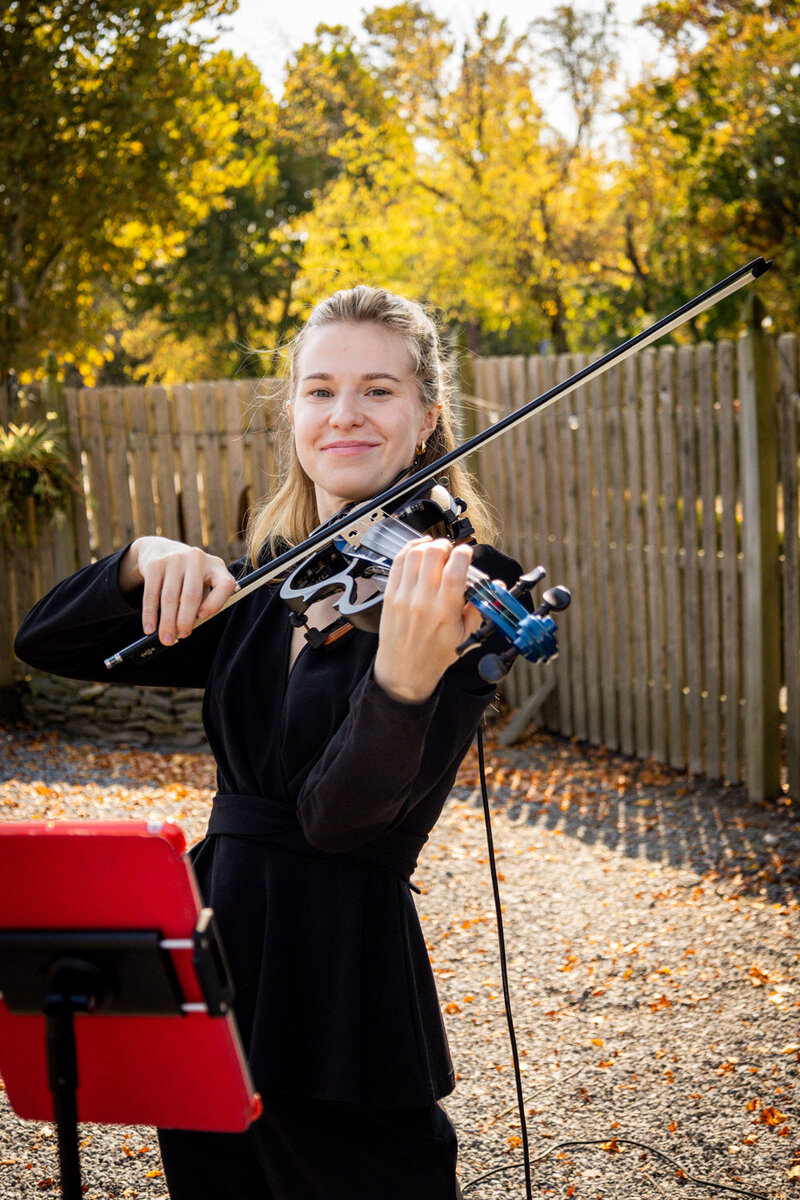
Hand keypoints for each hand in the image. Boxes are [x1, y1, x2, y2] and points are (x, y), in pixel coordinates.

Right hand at [119, 537, 237, 644]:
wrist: (162, 550)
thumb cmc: (189, 577)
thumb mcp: (203, 584)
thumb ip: (202, 603)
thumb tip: (186, 629)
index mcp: (216, 566)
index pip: (224, 585)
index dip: (216, 602)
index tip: (204, 617)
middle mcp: (197, 559)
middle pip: (191, 595)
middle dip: (185, 620)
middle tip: (181, 636)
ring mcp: (175, 559)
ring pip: (170, 597)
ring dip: (167, 622)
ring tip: (166, 638)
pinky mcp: (155, 564)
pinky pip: (151, 594)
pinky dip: (150, 614)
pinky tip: (150, 628)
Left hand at [372, 538, 482, 703]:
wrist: (404, 670)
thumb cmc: (435, 654)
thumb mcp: (465, 635)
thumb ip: (479, 607)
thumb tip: (496, 586)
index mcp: (444, 611)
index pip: (454, 571)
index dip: (463, 554)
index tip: (466, 553)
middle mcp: (422, 601)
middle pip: (432, 555)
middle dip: (445, 546)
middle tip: (450, 551)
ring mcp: (403, 596)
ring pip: (414, 554)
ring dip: (427, 545)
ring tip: (435, 550)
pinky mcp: (390, 594)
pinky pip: (398, 562)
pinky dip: (409, 550)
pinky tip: (418, 550)